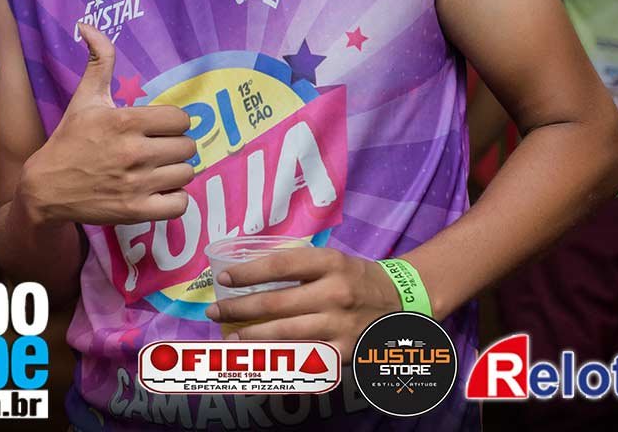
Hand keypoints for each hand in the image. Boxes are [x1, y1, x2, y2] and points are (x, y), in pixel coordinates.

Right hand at [19, 24, 195, 225]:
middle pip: (188, 147)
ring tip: (158, 170)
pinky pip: (180, 203)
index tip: (159, 128)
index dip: (173, 123)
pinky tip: (159, 191)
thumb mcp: (84, 98)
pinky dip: (174, 199)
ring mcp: (136, 184)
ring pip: (187, 174)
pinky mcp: (137, 211)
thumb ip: (98, 60)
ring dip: (176, 172)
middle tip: (157, 149)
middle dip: (175, 147)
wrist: (46, 188)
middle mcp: (134, 151)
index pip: (181, 119)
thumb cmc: (69, 140)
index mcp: (124, 121)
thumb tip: (88, 24)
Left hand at [204, 246, 402, 358]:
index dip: (247, 272)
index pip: (279, 266)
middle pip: (276, 302)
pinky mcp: (345, 351)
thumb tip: (247, 274)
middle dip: (239, 308)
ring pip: (285, 333)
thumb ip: (296, 266)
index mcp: (329, 263)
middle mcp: (334, 293)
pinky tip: (261, 358)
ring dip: (252, 336)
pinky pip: (305, 356)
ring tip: (231, 336)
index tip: (223, 279)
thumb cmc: (356, 277)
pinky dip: (280, 357)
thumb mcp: (331, 260)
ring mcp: (340, 325)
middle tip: (215, 312)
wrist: (402, 302)